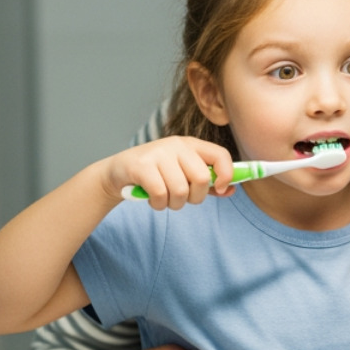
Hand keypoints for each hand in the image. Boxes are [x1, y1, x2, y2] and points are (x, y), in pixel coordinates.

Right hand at [101, 135, 235, 208]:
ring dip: (174, 204)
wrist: (118, 172)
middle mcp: (176, 145)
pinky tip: (152, 199)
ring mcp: (158, 153)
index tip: (221, 189)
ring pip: (181, 190)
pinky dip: (159, 204)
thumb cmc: (156, 174)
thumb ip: (208, 183)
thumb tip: (231, 190)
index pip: (221, 155)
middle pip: (202, 178)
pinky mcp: (141, 165)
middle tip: (182, 199)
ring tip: (164, 199)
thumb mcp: (183, 174)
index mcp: (191, 145)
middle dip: (195, 197)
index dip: (227, 174)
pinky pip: (161, 194)